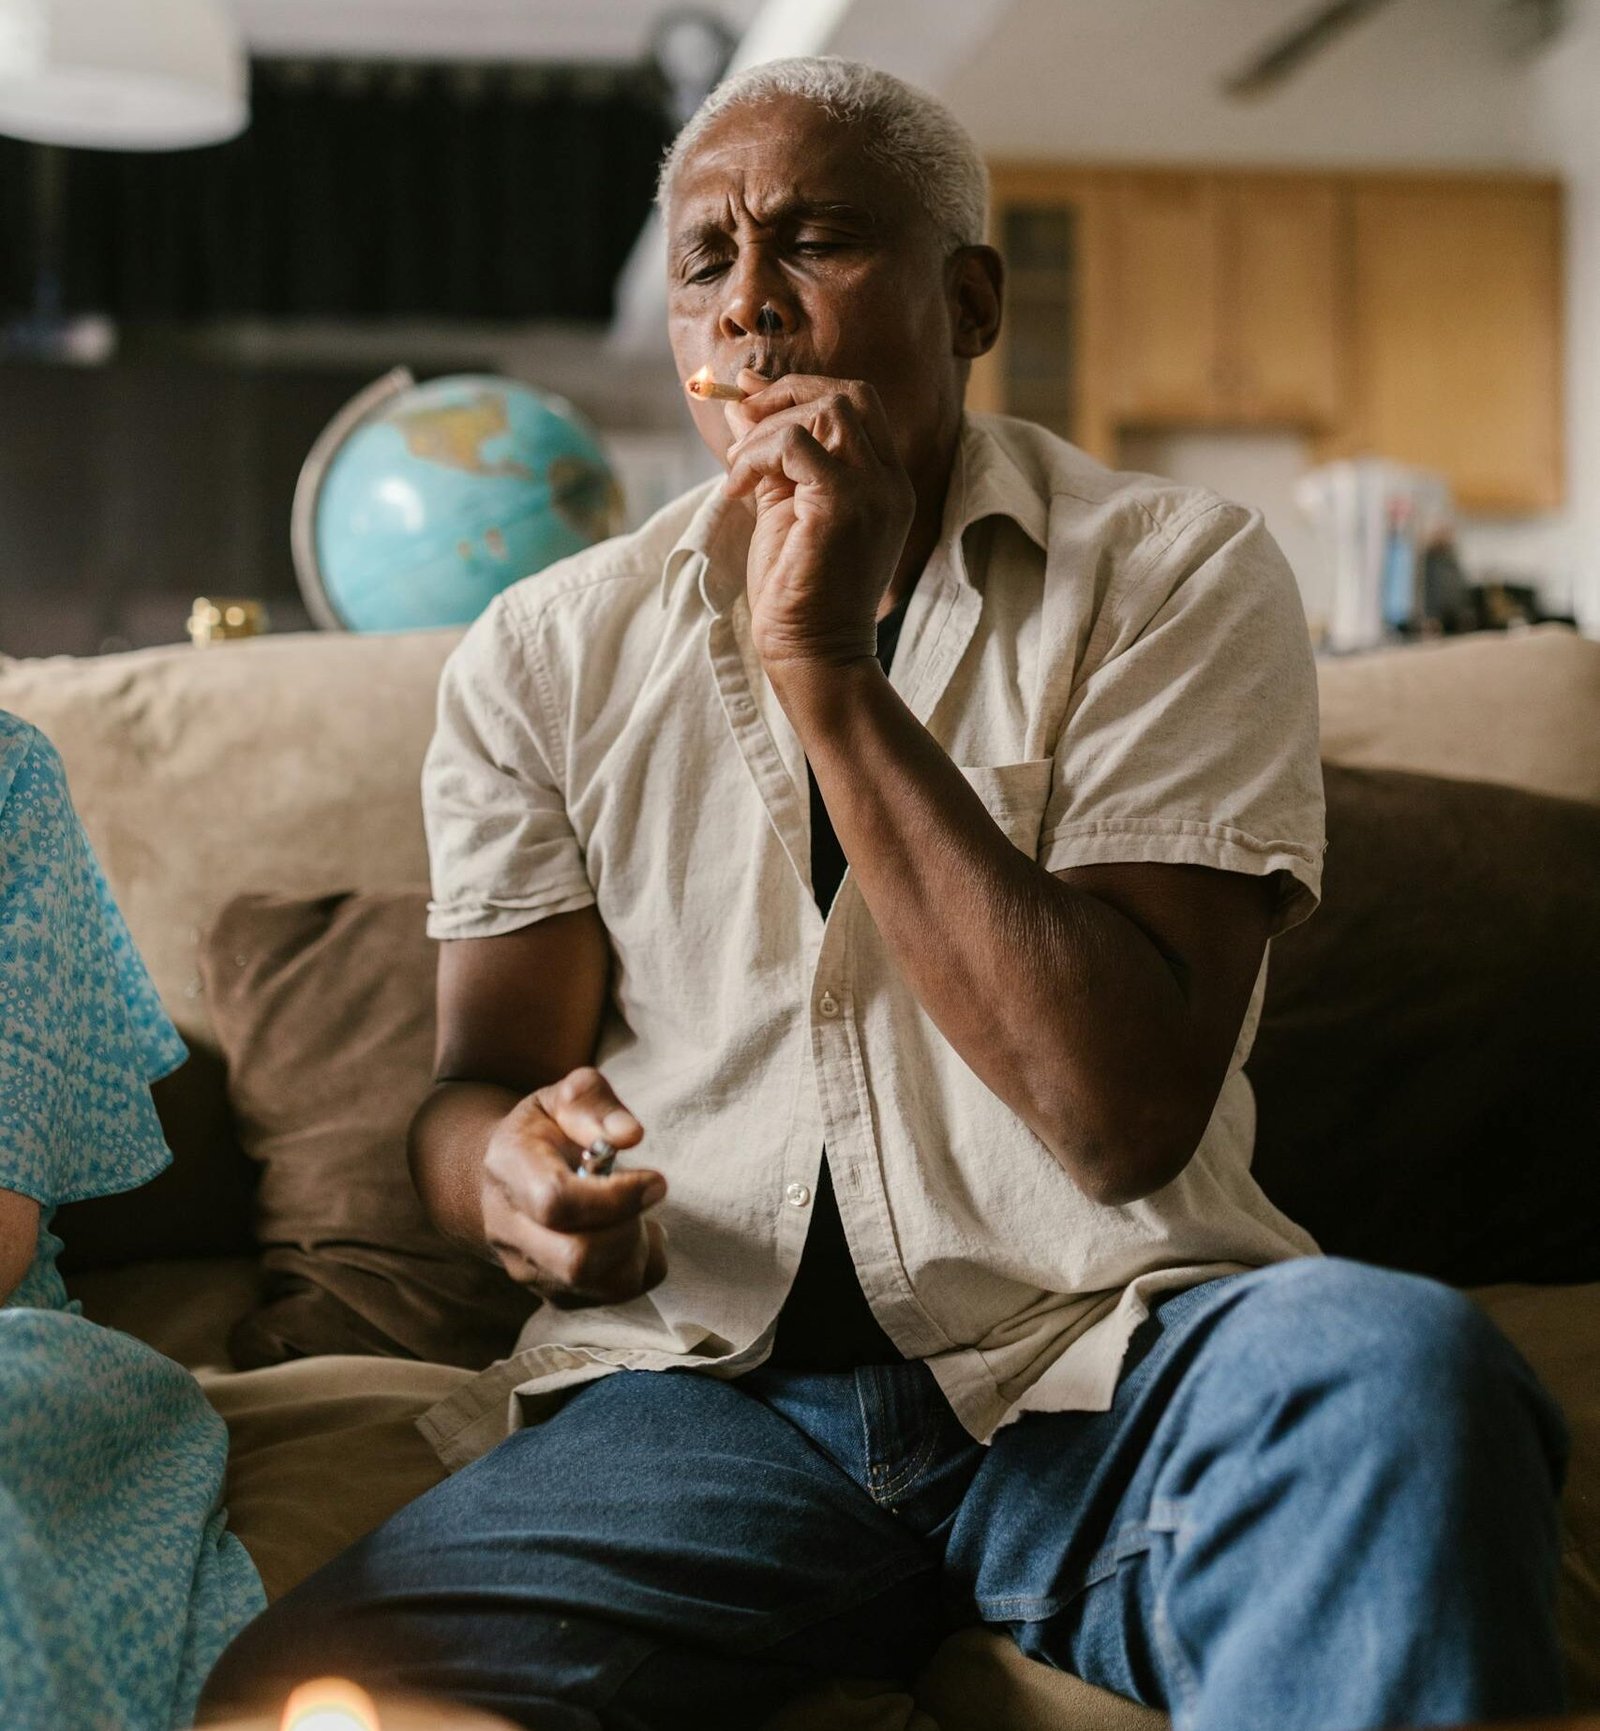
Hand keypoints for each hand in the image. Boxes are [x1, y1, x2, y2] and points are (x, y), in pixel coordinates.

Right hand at [480, 1067, 666, 1307]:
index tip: (653, 1178)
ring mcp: (529, 1270)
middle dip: (630, 1230)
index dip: (615, 1197)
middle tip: (648, 1194)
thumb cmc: (543, 1131)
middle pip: (576, 1261)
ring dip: (639, 1248)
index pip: (556, 1203)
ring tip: (636, 1212)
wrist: (507, 1178)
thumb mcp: (563, 1098)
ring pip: (601, 1287)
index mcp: (509, 1169)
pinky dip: (641, 1265)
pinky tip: (631, 1232)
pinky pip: (615, 1296)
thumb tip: (630, 1135)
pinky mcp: (555, 1294)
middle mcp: (510, 1230)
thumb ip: (594, 1104)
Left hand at [723, 371, 914, 674]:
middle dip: (788, 393)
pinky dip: (758, 454)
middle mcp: (889, 482)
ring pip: (826, 411)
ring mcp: (874, 493)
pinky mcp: (845, 506)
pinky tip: (738, 488)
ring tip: (739, 471)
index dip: (801, 390)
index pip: (857, 404)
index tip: (751, 402)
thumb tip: (737, 404)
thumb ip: (768, 454)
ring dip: (768, 429)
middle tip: (744, 420)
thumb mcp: (781, 507)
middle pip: (850, 395)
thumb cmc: (799, 592)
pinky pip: (797, 444)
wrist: (814, 654)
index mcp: (884, 482)